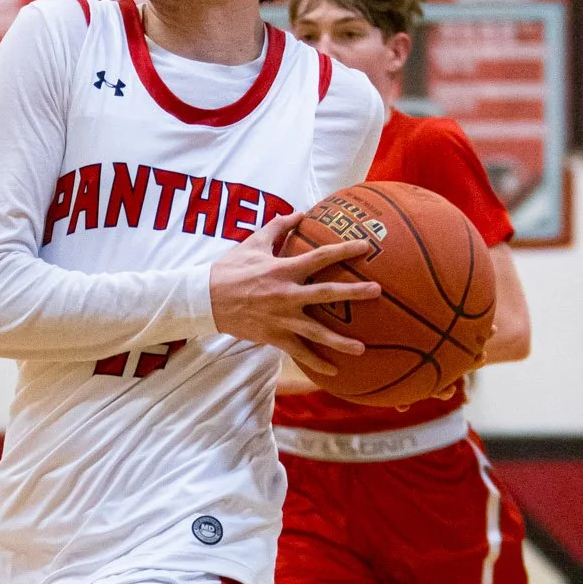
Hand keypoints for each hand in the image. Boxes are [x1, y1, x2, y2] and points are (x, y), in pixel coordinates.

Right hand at [209, 208, 380, 377]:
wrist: (205, 300)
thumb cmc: (229, 269)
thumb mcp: (253, 243)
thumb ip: (278, 227)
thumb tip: (300, 212)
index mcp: (283, 269)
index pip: (321, 256)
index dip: (344, 250)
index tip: (366, 247)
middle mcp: (287, 294)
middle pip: (327, 293)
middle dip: (354, 292)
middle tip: (377, 292)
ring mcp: (281, 318)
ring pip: (316, 332)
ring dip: (340, 341)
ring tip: (362, 348)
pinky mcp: (273, 337)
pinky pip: (298, 352)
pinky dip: (316, 362)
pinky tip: (334, 371)